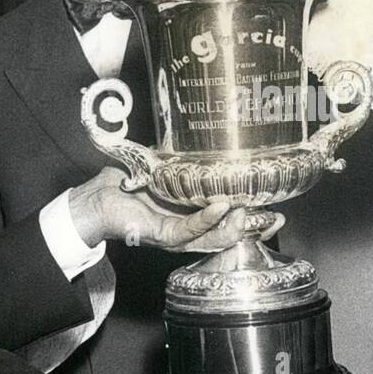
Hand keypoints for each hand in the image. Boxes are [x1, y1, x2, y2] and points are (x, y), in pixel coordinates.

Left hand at [70, 166, 260, 251]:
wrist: (96, 198)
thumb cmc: (125, 184)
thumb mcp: (162, 167)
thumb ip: (184, 159)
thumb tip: (204, 135)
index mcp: (190, 212)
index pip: (226, 219)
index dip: (251, 217)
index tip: (276, 212)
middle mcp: (186, 228)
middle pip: (225, 234)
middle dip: (251, 229)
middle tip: (274, 218)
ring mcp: (175, 235)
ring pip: (210, 237)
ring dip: (230, 227)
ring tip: (247, 214)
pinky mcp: (161, 236)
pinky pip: (187, 231)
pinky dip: (205, 220)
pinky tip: (219, 208)